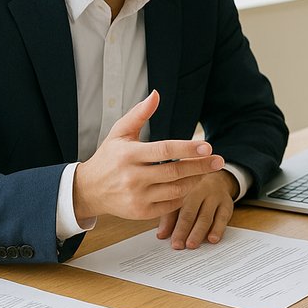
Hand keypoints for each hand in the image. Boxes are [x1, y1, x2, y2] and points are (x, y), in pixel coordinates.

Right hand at [73, 90, 224, 220]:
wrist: (89, 190)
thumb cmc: (108, 158)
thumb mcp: (119, 133)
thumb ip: (139, 114)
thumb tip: (156, 94)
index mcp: (128, 154)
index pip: (164, 150)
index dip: (187, 148)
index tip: (208, 146)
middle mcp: (132, 177)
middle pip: (174, 171)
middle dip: (200, 166)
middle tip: (219, 161)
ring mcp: (136, 197)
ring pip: (175, 190)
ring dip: (194, 180)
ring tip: (205, 171)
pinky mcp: (140, 212)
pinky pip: (170, 205)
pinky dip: (183, 195)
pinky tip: (189, 185)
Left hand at [156, 171, 237, 248]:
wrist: (217, 179)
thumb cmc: (193, 192)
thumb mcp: (179, 199)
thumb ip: (169, 216)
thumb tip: (161, 235)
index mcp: (185, 188)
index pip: (178, 208)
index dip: (173, 226)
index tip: (168, 240)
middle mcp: (201, 190)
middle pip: (191, 212)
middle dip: (185, 230)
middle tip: (180, 245)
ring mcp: (215, 196)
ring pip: (207, 216)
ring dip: (199, 232)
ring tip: (193, 244)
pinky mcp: (227, 203)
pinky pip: (223, 217)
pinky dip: (218, 229)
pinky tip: (213, 239)